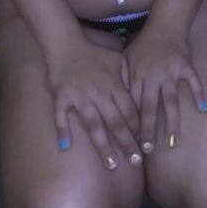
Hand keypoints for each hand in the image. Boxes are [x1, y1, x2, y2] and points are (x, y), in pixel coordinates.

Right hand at [45, 38, 142, 170]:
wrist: (66, 43)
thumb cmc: (94, 52)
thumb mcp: (117, 59)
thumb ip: (129, 75)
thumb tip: (140, 92)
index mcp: (114, 85)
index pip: (129, 110)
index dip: (137, 129)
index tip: (144, 146)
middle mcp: (99, 93)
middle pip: (115, 122)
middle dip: (126, 143)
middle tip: (135, 163)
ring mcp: (79, 97)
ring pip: (93, 124)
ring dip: (102, 145)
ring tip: (111, 164)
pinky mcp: (61, 97)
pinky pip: (61, 115)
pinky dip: (62, 129)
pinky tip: (65, 147)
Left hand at [124, 26, 206, 152]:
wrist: (164, 26)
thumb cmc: (144, 45)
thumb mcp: (127, 60)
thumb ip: (123, 80)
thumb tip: (114, 104)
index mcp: (137, 76)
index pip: (132, 104)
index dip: (131, 124)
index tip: (130, 142)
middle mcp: (152, 76)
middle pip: (150, 107)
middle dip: (148, 129)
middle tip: (147, 150)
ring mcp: (170, 72)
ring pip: (171, 100)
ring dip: (172, 122)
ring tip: (173, 143)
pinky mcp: (185, 66)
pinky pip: (193, 81)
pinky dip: (199, 93)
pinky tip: (204, 109)